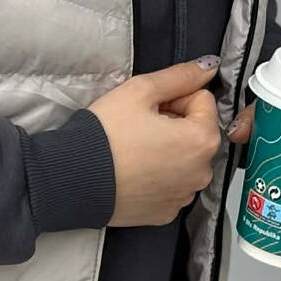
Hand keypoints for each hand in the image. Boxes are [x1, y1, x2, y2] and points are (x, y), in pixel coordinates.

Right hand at [88, 58, 223, 226]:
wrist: (73, 179)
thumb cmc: (106, 135)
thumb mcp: (140, 91)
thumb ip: (179, 76)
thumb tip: (207, 67)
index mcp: (202, 139)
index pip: (202, 101)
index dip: (174, 98)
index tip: (149, 108)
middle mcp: (201, 172)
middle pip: (196, 133)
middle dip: (174, 125)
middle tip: (139, 127)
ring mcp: (184, 196)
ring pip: (184, 160)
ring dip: (167, 151)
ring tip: (134, 151)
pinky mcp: (166, 213)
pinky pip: (170, 186)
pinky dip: (157, 177)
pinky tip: (133, 172)